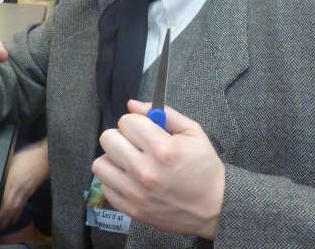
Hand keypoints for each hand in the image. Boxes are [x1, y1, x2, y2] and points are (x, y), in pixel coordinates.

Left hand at [0, 138, 49, 229]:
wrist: (45, 156)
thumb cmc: (29, 156)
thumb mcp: (13, 160)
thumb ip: (6, 172)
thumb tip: (1, 181)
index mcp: (12, 178)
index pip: (3, 197)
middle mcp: (18, 186)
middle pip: (9, 205)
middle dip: (3, 216)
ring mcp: (26, 189)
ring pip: (16, 206)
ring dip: (10, 216)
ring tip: (4, 224)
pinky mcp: (32, 190)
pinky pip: (23, 203)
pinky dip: (18, 212)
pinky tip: (15, 217)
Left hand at [92, 100, 224, 239]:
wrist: (214, 207)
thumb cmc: (204, 167)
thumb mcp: (193, 132)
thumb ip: (164, 113)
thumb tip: (132, 104)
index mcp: (163, 149)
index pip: (126, 122)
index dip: (136, 122)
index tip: (146, 129)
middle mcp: (146, 171)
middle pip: (108, 139)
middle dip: (122, 136)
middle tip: (136, 144)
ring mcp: (136, 193)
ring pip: (100, 164)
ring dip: (114, 159)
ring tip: (130, 161)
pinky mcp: (132, 209)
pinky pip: (105, 187)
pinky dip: (115, 180)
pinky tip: (130, 178)